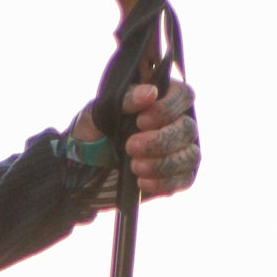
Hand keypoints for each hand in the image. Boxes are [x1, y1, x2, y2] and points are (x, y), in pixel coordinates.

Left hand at [72, 77, 200, 200]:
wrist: (86, 169)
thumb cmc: (95, 134)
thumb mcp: (98, 113)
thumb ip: (122, 99)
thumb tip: (150, 93)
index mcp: (162, 99)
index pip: (183, 95)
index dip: (167, 109)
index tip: (141, 121)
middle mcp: (177, 123)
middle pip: (188, 129)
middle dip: (160, 141)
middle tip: (130, 147)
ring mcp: (181, 150)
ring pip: (190, 156)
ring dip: (163, 164)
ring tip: (135, 167)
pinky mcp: (178, 176)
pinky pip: (184, 180)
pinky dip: (164, 183)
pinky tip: (142, 182)